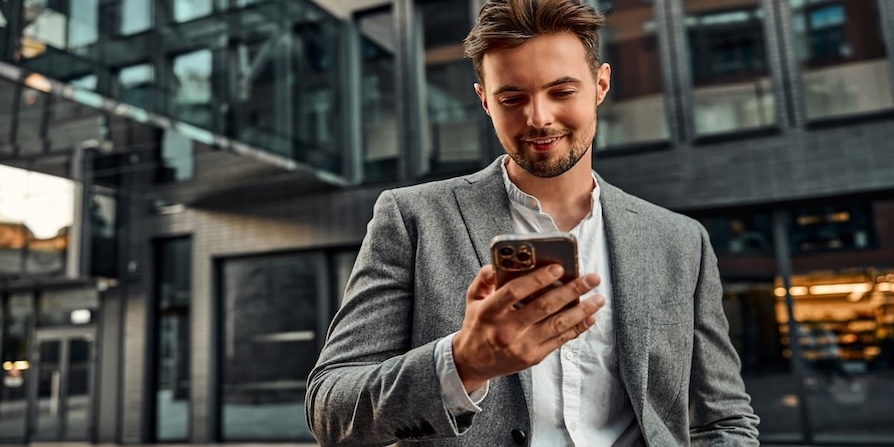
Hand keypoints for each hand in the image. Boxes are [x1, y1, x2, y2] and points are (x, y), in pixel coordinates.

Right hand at [452, 264, 603, 391]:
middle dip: (571, 291)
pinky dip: (577, 328)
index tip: (559, 268)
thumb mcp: (473, 299)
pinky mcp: (533, 357)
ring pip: (558, 325)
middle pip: (544, 307)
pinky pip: (560, 341)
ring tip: (598, 297)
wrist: (473, 362)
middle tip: (591, 278)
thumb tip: (501, 261)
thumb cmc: (476, 325)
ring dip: (582, 310)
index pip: (515, 292)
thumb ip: (485, 278)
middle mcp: (506, 330)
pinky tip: (590, 317)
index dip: (538, 279)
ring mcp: (522, 346)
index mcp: (489, 311)